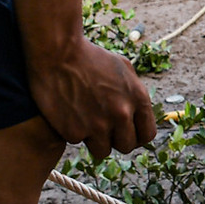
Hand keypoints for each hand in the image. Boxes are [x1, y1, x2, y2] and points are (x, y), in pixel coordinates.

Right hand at [27, 35, 157, 159]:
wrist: (57, 52)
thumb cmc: (90, 57)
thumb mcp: (123, 68)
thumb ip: (134, 92)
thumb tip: (139, 113)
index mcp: (137, 98)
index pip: (147, 135)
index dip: (136, 136)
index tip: (126, 132)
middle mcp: (121, 114)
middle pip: (126, 146)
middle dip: (116, 139)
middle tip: (104, 128)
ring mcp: (98, 125)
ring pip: (103, 151)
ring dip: (96, 141)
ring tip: (86, 123)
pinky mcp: (74, 131)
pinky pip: (78, 142)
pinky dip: (74, 132)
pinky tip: (69, 114)